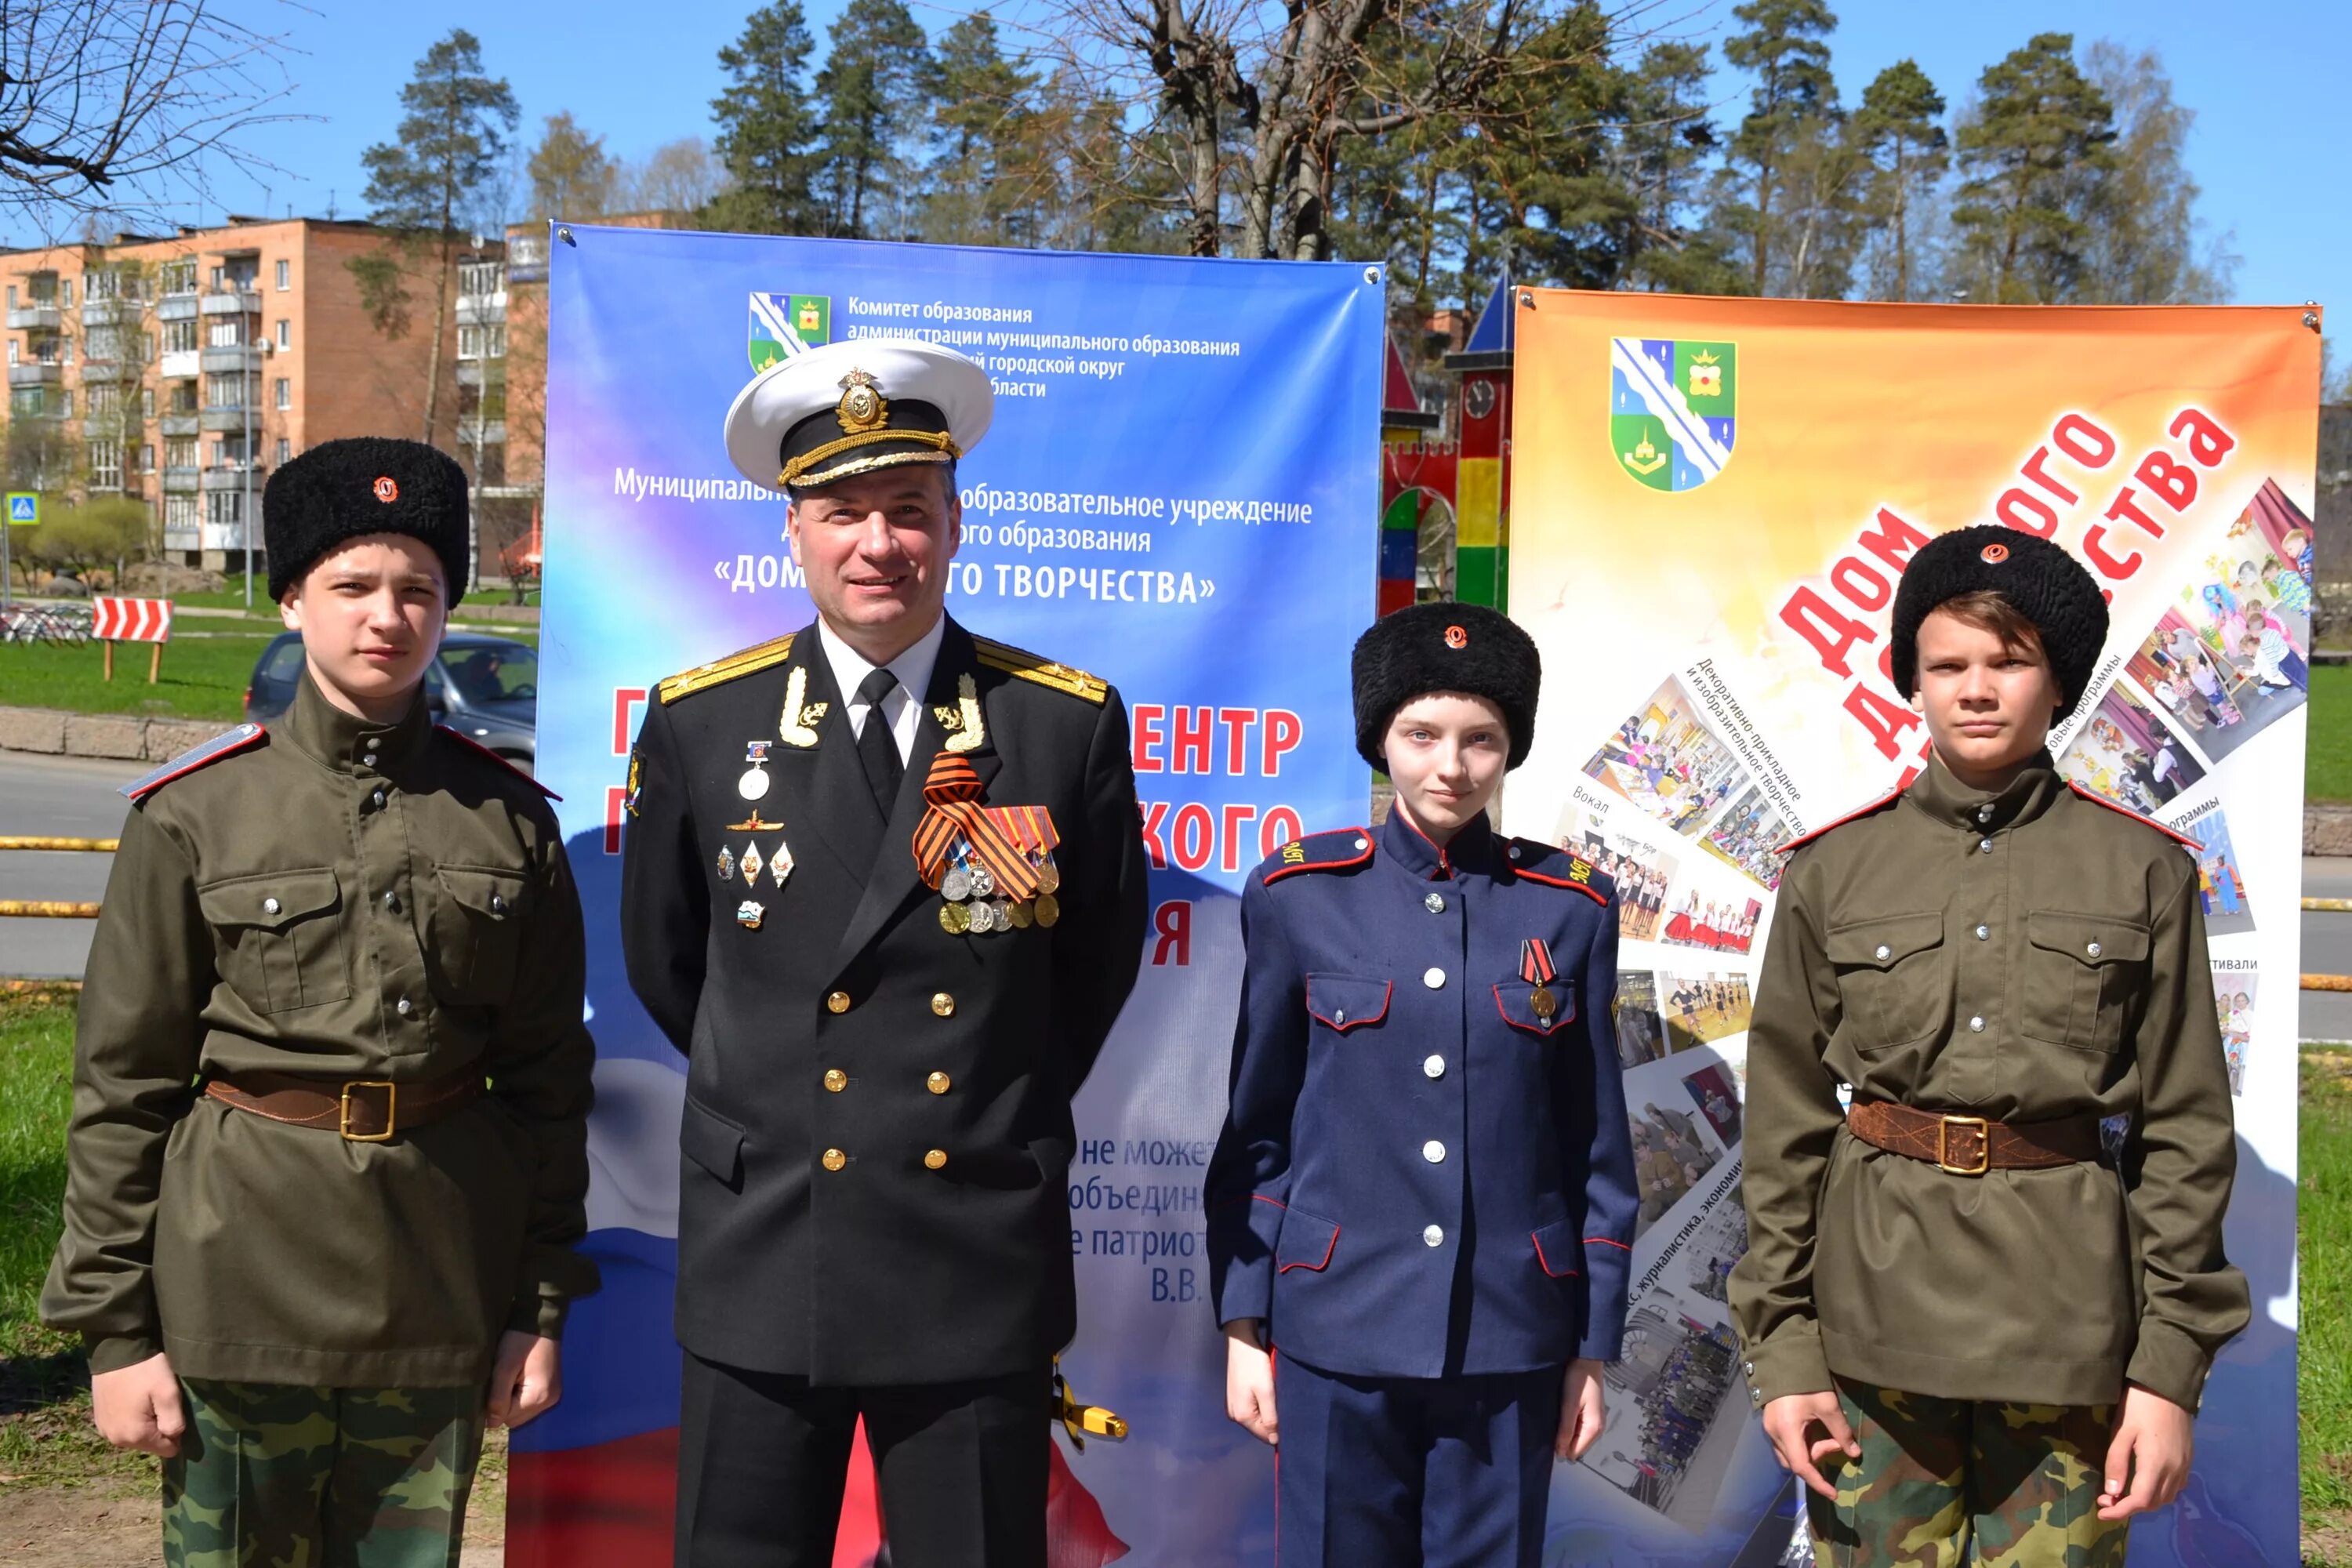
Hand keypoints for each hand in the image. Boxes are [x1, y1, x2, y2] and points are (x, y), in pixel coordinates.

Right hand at [91, 1352, 185, 1457]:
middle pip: (151, 1443)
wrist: (116, 1350)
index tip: (175, 1411)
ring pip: (137, 1436)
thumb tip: (175, 1441)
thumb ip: (174, 1422)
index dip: (176, 1431)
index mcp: (135, 1436)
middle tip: (161, 1401)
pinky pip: (124, 1427)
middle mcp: (117, 1439)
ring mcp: (105, 1431)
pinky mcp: (100, 1421)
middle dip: (160, 1426)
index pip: (168, 1449)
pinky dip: (132, 1418)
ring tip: (147, 1398)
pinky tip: (134, 1399)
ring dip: (146, 1422)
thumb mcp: (168, 1393)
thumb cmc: (145, 1370)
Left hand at [487, 1331, 561, 1429]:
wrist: (540, 1320)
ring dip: (512, 1401)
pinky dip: (520, 1396)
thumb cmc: (520, 1341)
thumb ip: (497, 1397)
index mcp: (539, 1397)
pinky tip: (518, 1380)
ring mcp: (553, 1396)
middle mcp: (550, 1401)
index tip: (493, 1385)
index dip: (495, 1404)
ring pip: (522, 1412)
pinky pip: (530, 1403)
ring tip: (510, 1379)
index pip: (507, 1418)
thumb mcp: (504, 1367)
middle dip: (504, 1405)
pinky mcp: (551, 1389)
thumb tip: (492, 1424)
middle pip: (516, 1419)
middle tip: (501, 1381)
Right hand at [1223, 1319, 1276, 1445]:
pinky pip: (1252, 1409)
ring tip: (1278, 1399)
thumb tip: (1275, 1441)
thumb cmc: (1255, 1366)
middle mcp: (1234, 1415)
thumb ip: (1271, 1418)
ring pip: (1256, 1418)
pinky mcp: (1235, 1397)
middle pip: (1260, 1428)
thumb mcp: (1266, 1392)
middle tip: (1286, 1407)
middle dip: (1273, 1421)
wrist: (1242, 1343)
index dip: (1279, 1431)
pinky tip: (1268, 1395)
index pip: (1265, 1436)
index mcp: (1242, 1417)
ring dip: (1268, 1412)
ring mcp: (1233, 1406)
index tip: (1291, 1420)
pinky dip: (1261, 1405)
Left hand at [1555, 1358, 1605, 1460]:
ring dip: (1565, 1431)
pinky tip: (1560, 1415)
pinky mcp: (1589, 1414)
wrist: (1586, 1360)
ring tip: (1554, 1419)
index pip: (1576, 1452)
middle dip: (1563, 1440)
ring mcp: (1594, 1421)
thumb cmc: (1578, 1381)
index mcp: (1594, 1428)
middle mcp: (1597, 1428)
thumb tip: (1561, 1454)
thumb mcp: (1569, 1406)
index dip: (1561, 1448)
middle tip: (1549, 1427)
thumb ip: (1565, 1430)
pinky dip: (1568, 1424)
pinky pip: (1577, 1427)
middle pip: (1576, 1445)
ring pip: (1575, 1436)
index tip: (1547, 1439)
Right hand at [1761, 1390, 1859, 1500]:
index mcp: (1787, 1431)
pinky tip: (1814, 1429)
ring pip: (1790, 1454)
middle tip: (1835, 1442)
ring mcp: (1770, 1428)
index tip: (1834, 1494)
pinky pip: (1786, 1443)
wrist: (1782, 1357)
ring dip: (1810, 1451)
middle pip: (1795, 1462)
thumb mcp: (1828, 1406)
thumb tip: (1854, 1453)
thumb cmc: (1806, 1381)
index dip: (1818, 1483)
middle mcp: (1774, 1433)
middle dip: (1817, 1459)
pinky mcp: (1771, 1422)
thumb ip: (1841, 1431)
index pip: (1802, 1467)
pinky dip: (1802, 1443)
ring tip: (1826, 1434)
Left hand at [2098, 1384, 2191, 1519]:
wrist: (2168, 1387)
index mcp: (2156, 1465)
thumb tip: (2112, 1493)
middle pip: (2154, 1503)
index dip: (2120, 1512)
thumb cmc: (2139, 1406)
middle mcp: (2175, 1470)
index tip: (2101, 1514)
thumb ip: (2117, 1463)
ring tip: (2121, 1495)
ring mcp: (2185, 1466)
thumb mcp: (2121, 1432)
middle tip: (2106, 1500)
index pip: (2140, 1500)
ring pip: (2166, 1497)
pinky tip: (2143, 1484)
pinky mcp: (2188, 1460)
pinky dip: (2159, 1493)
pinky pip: (2176, 1486)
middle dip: (2130, 1507)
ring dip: (2145, 1502)